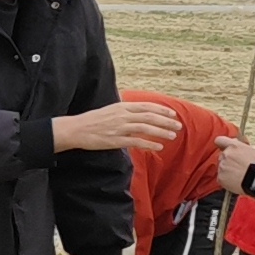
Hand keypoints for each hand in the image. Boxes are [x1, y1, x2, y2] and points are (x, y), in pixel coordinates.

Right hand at [52, 98, 181, 156]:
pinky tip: (158, 147)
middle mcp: (123, 115)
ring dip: (161, 132)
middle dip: (166, 121)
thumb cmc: (91, 120)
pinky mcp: (116, 140)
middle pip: (150, 117)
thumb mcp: (109, 110)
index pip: (146, 107)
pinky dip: (149, 144)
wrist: (76, 129)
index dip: (161, 110)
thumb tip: (136, 111)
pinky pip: (136, 141)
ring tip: (173, 136)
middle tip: (178, 126)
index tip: (172, 114)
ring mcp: (120, 128)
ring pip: (146, 128)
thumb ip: (124, 110)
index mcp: (122, 107)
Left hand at [212, 133, 254, 194]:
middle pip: (222, 156)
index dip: (222, 145)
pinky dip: (227, 180)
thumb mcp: (252, 150)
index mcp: (233, 146)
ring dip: (228, 170)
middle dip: (228, 160)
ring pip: (222, 167)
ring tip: (239, 175)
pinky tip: (236, 181)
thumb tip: (235, 144)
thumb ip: (240, 147)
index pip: (219, 140)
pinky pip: (221, 177)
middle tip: (238, 166)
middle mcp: (225, 154)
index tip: (226, 148)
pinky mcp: (220, 177)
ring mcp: (222, 166)